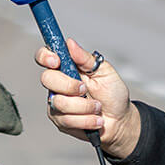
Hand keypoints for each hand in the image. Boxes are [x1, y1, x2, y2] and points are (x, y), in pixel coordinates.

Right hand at [36, 36, 138, 157]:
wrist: (120, 120)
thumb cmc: (113, 94)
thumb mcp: (104, 72)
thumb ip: (86, 58)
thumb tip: (70, 43)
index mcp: (67, 67)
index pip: (45, 56)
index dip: (45, 56)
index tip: (57, 61)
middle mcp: (59, 84)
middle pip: (47, 79)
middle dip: (70, 86)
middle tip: (85, 89)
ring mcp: (57, 102)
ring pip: (59, 103)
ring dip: (84, 107)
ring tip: (97, 107)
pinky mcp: (60, 121)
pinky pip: (67, 120)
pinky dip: (86, 120)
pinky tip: (95, 119)